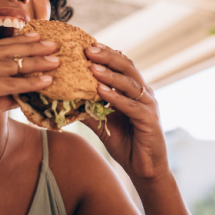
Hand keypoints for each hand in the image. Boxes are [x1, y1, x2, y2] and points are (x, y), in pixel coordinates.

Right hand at [0, 33, 59, 161]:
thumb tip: (23, 94)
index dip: (15, 43)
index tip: (36, 39)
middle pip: (1, 51)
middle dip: (30, 47)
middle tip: (52, 44)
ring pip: (7, 65)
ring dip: (35, 63)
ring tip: (55, 62)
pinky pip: (6, 83)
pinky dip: (28, 83)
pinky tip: (45, 82)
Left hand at [84, 43, 167, 179]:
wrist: (145, 169)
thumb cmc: (126, 144)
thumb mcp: (103, 124)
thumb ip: (89, 109)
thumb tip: (66, 99)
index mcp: (135, 90)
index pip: (122, 65)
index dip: (106, 53)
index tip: (86, 44)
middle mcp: (144, 93)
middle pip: (127, 67)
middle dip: (107, 56)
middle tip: (88, 48)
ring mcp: (149, 105)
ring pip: (129, 83)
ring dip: (110, 74)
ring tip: (92, 66)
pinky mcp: (149, 120)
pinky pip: (131, 105)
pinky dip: (115, 97)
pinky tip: (101, 91)